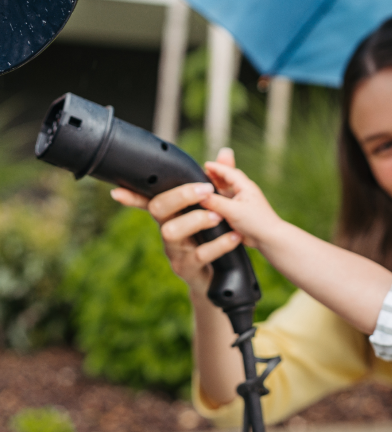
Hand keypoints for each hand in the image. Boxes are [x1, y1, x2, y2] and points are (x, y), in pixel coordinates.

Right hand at [110, 147, 241, 299]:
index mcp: (173, 214)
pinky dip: (219, 245)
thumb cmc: (214, 238)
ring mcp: (176, 250)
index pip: (150, 200)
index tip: (118, 190)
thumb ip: (222, 182)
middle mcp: (169, 230)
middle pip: (159, 209)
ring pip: (172, 232)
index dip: (133, 195)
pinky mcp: (188, 268)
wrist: (219, 278)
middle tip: (206, 189)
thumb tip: (226, 152)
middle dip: (180, 195)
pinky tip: (234, 237)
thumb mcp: (220, 208)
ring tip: (218, 217)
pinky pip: (199, 255)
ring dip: (196, 221)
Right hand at [200, 161, 281, 249]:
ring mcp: (244, 202)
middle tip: (202, 174)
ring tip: (205, 187)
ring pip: (228, 192)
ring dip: (218, 188)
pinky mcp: (242, 212)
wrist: (269, 238)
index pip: (229, 172)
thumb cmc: (255, 222)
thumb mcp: (233, 211)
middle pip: (228, 180)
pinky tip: (212, 203)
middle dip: (216, 176)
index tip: (205, 164)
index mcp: (246, 186)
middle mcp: (245, 192)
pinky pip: (228, 202)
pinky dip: (220, 200)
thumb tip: (199, 196)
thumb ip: (216, 202)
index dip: (217, 167)